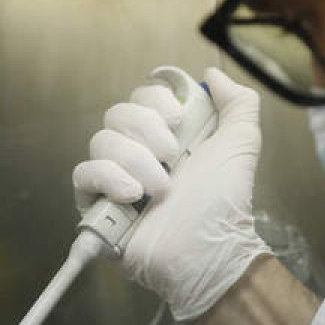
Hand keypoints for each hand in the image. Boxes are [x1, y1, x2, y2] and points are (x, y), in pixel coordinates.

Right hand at [72, 67, 269, 319]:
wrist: (210, 250)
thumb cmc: (225, 203)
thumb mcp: (242, 144)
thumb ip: (238, 103)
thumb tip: (212, 74)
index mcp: (168, 136)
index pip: (143, 97)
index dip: (156, 100)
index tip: (179, 119)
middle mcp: (139, 153)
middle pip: (117, 113)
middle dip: (146, 129)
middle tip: (173, 157)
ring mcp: (116, 179)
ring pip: (100, 140)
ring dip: (135, 159)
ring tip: (161, 188)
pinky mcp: (97, 207)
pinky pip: (83, 174)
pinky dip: (107, 177)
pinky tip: (132, 194)